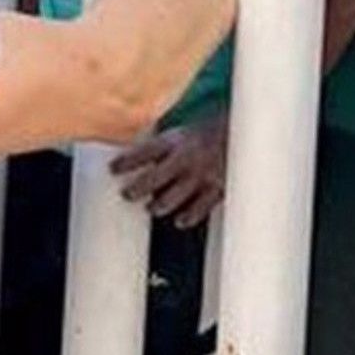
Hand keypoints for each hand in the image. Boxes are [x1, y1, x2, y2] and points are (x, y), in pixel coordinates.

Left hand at [110, 111, 228, 227]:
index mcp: (175, 141)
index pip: (143, 152)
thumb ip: (160, 148)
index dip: (125, 162)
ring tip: (150, 208)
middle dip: (136, 189)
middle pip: (153, 179)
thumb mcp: (180, 133)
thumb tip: (133, 160)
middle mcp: (186, 158)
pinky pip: (198, 209)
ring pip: (172, 198)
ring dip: (158, 205)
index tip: (112, 169)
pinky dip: (187, 217)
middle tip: (126, 194)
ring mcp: (201, 175)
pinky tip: (179, 220)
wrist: (242, 134)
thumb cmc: (206, 134)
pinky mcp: (217, 189)